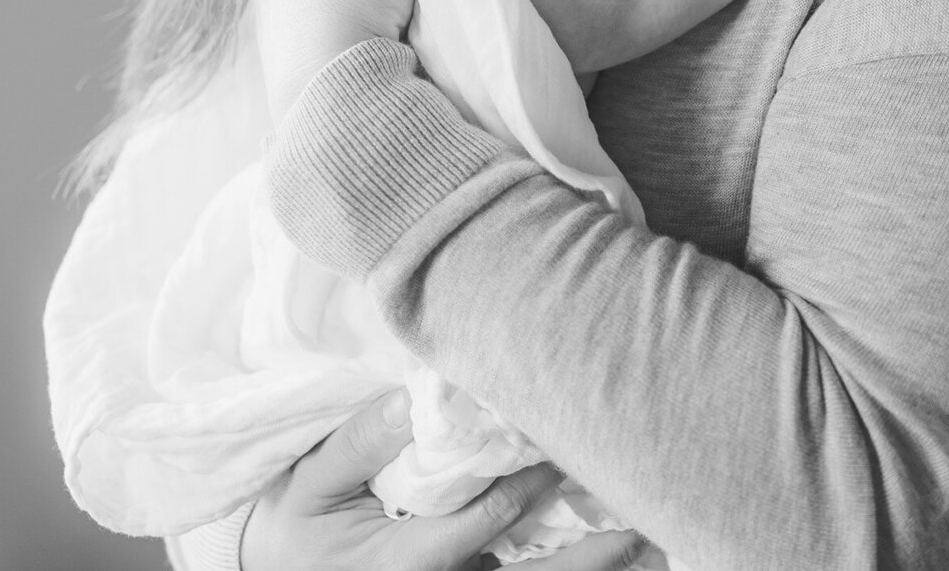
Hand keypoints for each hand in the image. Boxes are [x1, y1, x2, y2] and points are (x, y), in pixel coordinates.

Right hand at [241, 390, 646, 570]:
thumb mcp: (310, 482)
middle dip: (593, 547)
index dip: (528, 481)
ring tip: (654, 540)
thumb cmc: (294, 526)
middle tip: (647, 506)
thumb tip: (414, 395)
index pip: (482, 519)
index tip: (569, 438)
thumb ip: (359, 442)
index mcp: (406, 562)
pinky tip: (622, 555)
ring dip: (596, 568)